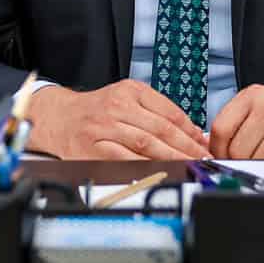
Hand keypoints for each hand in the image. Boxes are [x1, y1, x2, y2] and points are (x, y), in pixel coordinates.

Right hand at [25, 79, 209, 159]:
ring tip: (188, 167)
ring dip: (171, 158)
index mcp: (131, 90)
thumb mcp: (127, 99)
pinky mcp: (94, 148)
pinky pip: (124, 159)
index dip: (191, 131)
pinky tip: (159, 172)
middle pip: (161, 129)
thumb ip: (157, 112)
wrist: (59, 117)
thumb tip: (192, 133)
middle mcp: (118, 106)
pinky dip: (145, 167)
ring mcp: (105, 127)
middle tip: (203, 160)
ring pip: (145, 144)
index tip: (205, 145)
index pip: (169, 111)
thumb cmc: (97, 111)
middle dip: (186, 147)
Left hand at [210, 85, 263, 159]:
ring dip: (260, 166)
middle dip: (240, 162)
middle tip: (250, 162)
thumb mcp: (259, 111)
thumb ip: (236, 127)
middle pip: (238, 149)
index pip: (221, 128)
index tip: (222, 159)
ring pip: (258, 159)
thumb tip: (211, 154)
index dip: (217, 151)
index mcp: (254, 95)